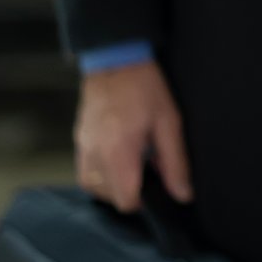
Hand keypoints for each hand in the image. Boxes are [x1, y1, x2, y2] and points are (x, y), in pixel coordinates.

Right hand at [74, 59, 191, 212]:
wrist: (115, 60)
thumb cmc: (144, 89)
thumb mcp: (169, 123)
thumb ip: (175, 162)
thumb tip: (183, 194)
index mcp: (118, 151)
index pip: (125, 199)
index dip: (143, 201)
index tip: (155, 189)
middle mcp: (95, 154)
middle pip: (108, 197)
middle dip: (128, 192)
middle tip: (147, 171)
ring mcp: (83, 147)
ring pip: (93, 187)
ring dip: (113, 185)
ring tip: (133, 166)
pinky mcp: (78, 141)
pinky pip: (85, 171)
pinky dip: (101, 174)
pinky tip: (119, 158)